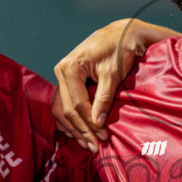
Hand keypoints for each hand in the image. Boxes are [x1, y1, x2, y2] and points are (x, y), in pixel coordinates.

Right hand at [52, 19, 177, 148]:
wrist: (120, 34)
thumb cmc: (118, 49)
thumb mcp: (113, 74)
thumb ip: (104, 98)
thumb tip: (97, 123)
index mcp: (70, 68)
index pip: (77, 104)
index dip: (89, 123)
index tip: (102, 137)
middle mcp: (61, 71)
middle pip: (66, 109)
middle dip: (81, 130)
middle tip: (94, 147)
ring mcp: (61, 76)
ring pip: (61, 109)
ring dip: (73, 128)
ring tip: (86, 144)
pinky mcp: (67, 81)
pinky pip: (63, 104)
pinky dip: (70, 120)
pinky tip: (79, 133)